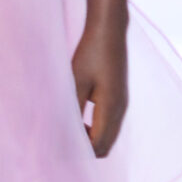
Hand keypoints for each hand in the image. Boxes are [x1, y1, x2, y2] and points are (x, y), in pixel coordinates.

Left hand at [72, 16, 128, 158]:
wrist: (110, 31)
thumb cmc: (91, 53)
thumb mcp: (76, 82)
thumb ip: (72, 109)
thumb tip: (64, 132)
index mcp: (110, 108)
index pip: (98, 145)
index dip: (79, 151)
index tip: (59, 143)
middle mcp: (120, 110)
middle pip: (105, 145)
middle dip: (85, 148)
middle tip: (62, 138)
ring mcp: (122, 104)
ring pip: (108, 136)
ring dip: (90, 138)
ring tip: (68, 127)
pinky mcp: (119, 98)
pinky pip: (109, 124)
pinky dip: (95, 128)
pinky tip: (78, 116)